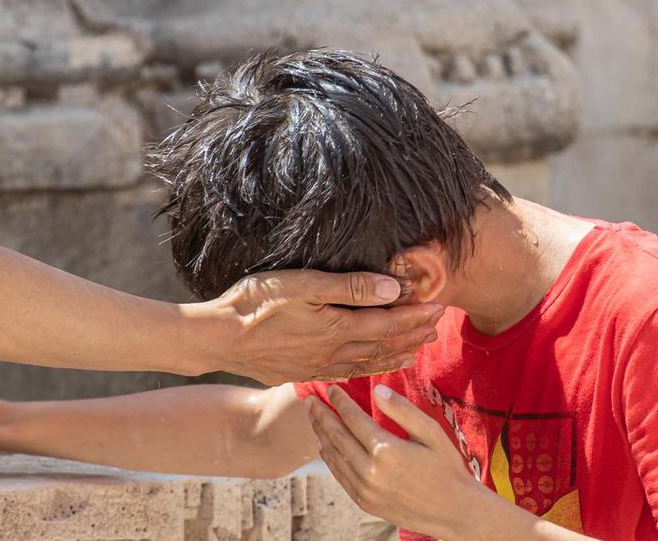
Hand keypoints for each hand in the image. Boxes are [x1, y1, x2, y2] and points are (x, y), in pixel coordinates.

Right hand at [191, 270, 444, 384]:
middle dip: (412, 334)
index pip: (388, 322)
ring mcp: (318, 365)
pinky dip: (366, 370)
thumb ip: (349, 287)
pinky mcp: (301, 371)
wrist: (219, 337)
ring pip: (367, 363)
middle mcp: (333, 351)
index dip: (416, 315)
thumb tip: (392, 288)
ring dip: (394, 355)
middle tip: (436, 327)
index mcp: (338, 327)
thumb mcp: (303, 284)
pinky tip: (366, 368)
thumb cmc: (256, 304)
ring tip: (414, 352)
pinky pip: (345, 373)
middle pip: (383, 344)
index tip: (440, 306)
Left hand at [308, 384, 485, 538]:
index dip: (340, 401)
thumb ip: (402, 410)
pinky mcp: (365, 503)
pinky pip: (340, 476)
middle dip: (321, 415)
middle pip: (336, 436)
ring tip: (314, 419)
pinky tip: (326, 446)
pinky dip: (330, 458)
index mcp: (386, 450)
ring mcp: (365, 490)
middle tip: (310, 400)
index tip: (331, 388)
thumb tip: (376, 389)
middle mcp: (370, 471)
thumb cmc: (447, 468)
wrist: (457, 513)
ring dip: (321, 435)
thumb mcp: (431, 433)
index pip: (353, 418)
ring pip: (334, 457)